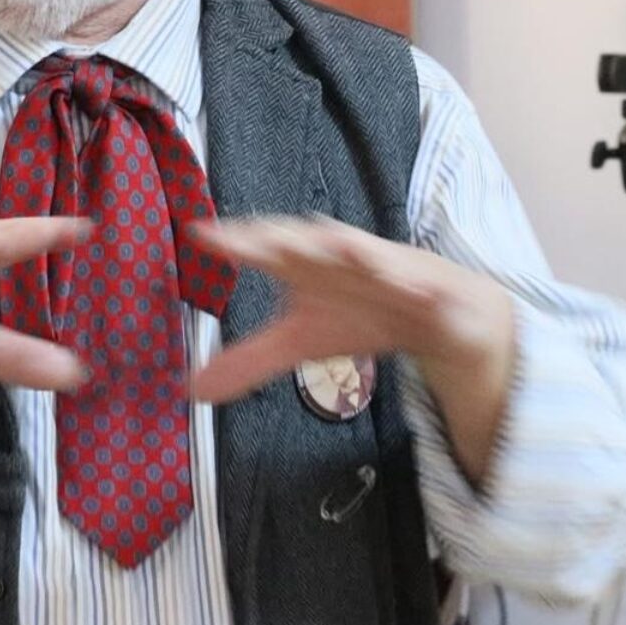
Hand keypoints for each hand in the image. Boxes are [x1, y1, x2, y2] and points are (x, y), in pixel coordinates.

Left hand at [186, 215, 514, 484]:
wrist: (433, 314)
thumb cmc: (357, 312)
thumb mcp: (299, 341)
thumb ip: (249, 360)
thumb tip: (192, 390)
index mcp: (304, 265)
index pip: (262, 249)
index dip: (233, 241)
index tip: (201, 234)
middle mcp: (340, 256)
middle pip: (308, 242)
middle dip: (284, 237)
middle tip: (255, 238)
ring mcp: (386, 267)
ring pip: (367, 252)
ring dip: (354, 248)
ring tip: (335, 243)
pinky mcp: (429, 285)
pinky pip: (424, 283)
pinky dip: (416, 283)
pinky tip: (410, 286)